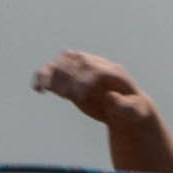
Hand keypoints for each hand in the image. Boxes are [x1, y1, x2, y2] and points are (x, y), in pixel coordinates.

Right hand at [32, 49, 153, 127]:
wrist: (125, 109)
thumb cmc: (133, 110)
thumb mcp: (135, 111)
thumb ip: (125, 106)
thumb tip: (111, 97)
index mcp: (114, 71)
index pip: (96, 68)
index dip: (85, 79)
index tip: (79, 96)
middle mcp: (96, 66)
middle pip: (77, 61)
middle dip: (69, 76)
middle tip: (65, 96)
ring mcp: (82, 70)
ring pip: (62, 63)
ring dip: (51, 73)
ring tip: (42, 87)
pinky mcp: (70, 79)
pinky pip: (54, 73)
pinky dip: (43, 77)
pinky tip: (37, 89)